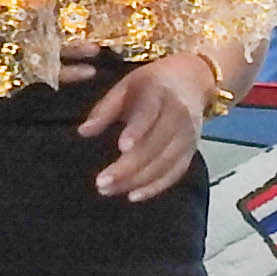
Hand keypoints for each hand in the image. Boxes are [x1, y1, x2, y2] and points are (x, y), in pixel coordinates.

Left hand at [77, 53, 216, 201]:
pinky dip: (155, 187)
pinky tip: (134, 196)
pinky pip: (175, 173)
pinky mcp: (191, 151)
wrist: (192, 80)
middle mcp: (180, 116)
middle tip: (101, 182)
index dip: (138, 131)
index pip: (150, 114)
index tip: (121, 148)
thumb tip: (84, 131)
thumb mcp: (126, 86)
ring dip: (136, 180)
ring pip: (165, 163)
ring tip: (109, 189)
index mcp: (160, 93)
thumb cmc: (152, 83)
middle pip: (156, 146)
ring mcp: (189, 136)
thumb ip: (105, 109)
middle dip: (129, 167)